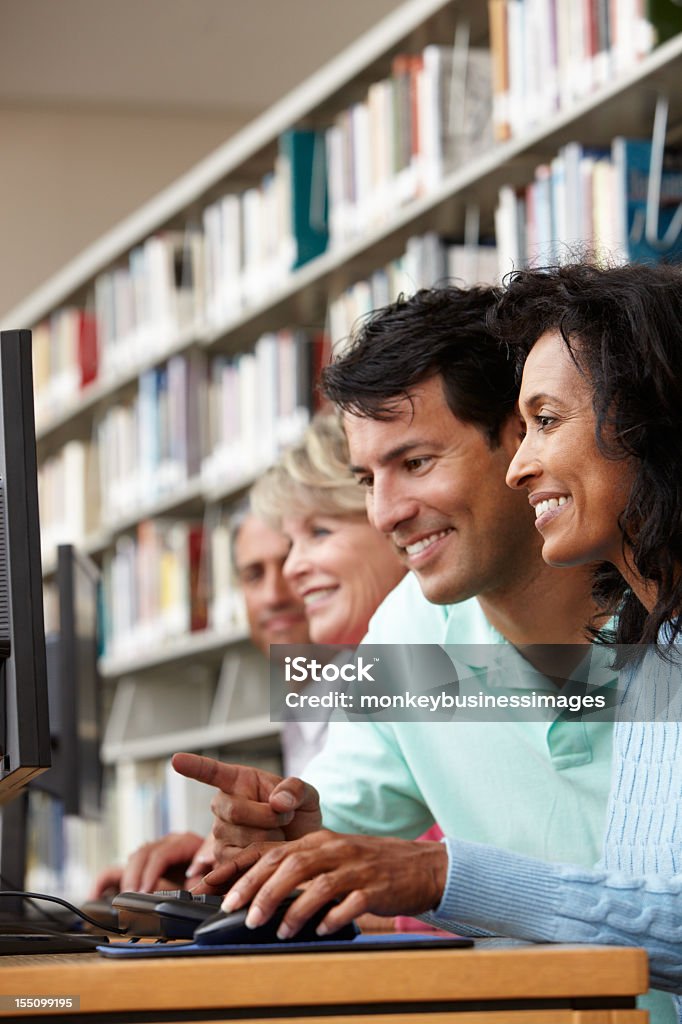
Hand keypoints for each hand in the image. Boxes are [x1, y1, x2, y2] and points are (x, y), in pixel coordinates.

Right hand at [171, 753, 321, 864]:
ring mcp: (220, 834)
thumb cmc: (299, 814)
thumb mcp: (306, 794)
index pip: (212, 771)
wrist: (302, 846)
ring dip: (269, 839)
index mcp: (239, 781)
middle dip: (268, 817)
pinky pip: (239, 861)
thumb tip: (278, 801)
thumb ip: (295, 790)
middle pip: (235, 810)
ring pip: (240, 838)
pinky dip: (261, 859)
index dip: (194, 766)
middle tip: (285, 817)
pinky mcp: (222, 860)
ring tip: (278, 835)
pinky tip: (269, 852)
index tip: (177, 759)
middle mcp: (223, 805)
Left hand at [207, 831, 448, 938]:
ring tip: (278, 929)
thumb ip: (300, 868)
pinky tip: (321, 930)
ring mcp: (355, 868)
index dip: (242, 868)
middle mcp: (333, 849)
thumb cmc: (369, 865)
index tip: (215, 887)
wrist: (420, 866)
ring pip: (315, 883)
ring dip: (292, 908)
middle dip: (259, 888)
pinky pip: (349, 903)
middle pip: (289, 864)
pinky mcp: (375, 887)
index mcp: (319, 841)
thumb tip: (258, 891)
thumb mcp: (332, 858)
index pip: (273, 850)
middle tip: (240, 912)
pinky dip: (331, 917)